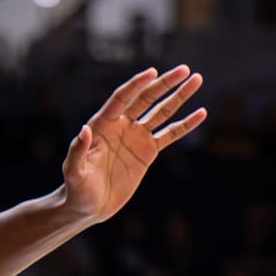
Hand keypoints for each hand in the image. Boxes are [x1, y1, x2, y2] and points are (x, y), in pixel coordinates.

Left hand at [60, 65, 206, 223]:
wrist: (89, 206)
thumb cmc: (76, 188)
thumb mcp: (74, 172)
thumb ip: (78, 151)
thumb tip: (84, 130)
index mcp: (102, 125)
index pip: (121, 99)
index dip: (136, 85)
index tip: (153, 72)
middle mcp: (121, 126)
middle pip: (145, 99)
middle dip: (164, 83)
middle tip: (185, 69)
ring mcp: (136, 137)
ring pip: (161, 112)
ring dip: (179, 96)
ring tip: (197, 79)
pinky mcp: (148, 151)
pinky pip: (170, 134)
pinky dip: (186, 124)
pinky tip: (201, 112)